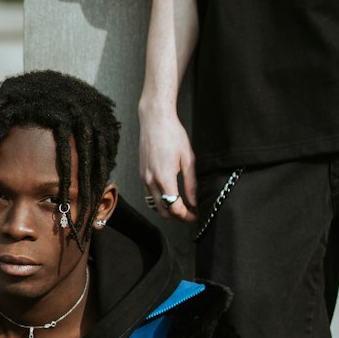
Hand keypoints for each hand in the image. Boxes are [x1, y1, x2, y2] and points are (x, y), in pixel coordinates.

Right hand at [139, 106, 196, 221]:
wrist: (155, 120)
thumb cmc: (172, 134)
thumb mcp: (188, 160)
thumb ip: (191, 184)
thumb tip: (195, 201)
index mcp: (164, 178)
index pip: (175, 208)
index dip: (187, 216)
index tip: (196, 216)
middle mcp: (150, 181)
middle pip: (163, 212)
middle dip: (178, 217)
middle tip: (191, 214)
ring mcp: (144, 178)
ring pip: (155, 205)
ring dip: (168, 210)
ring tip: (182, 206)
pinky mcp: (142, 174)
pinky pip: (150, 195)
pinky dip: (160, 200)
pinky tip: (170, 195)